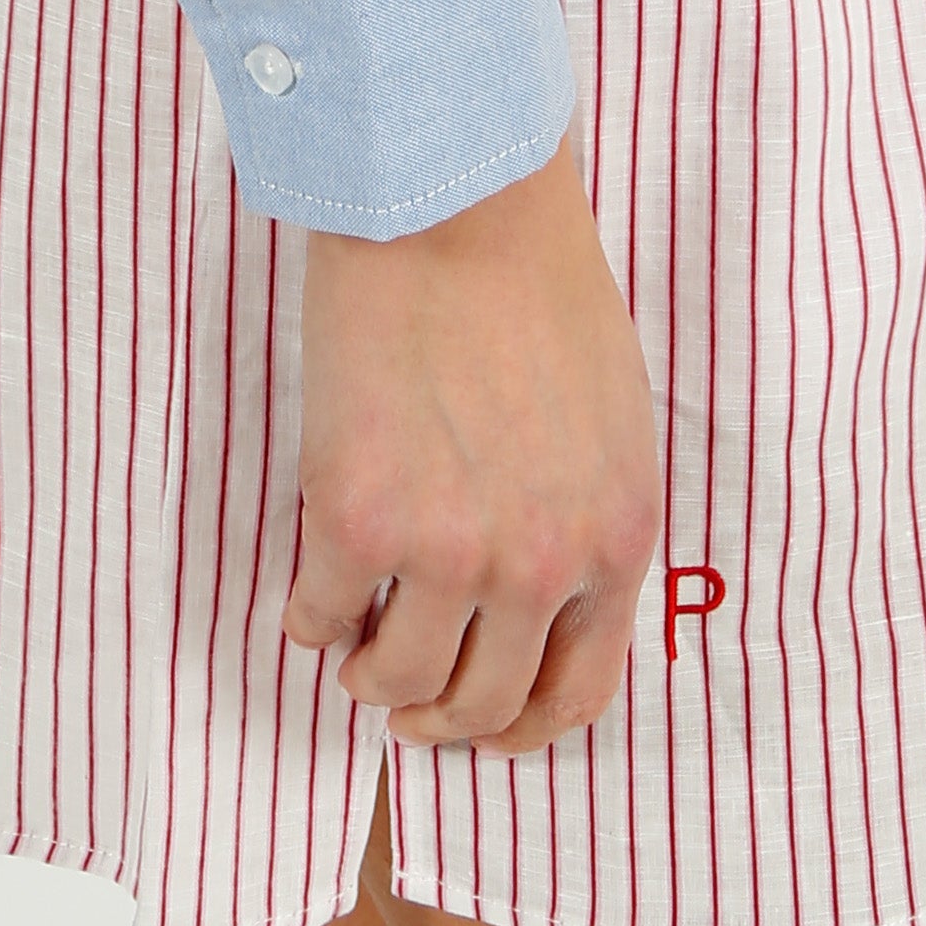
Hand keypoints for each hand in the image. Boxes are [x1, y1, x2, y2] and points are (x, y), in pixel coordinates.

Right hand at [282, 137, 659, 751]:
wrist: (455, 198)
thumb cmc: (535, 282)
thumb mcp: (612, 419)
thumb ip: (586, 520)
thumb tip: (542, 605)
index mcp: (616, 537)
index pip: (578, 695)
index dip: (520, 726)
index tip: (480, 720)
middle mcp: (541, 564)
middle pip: (481, 708)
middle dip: (435, 715)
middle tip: (401, 693)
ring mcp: (446, 551)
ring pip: (397, 683)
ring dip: (369, 675)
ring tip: (354, 642)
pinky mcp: (354, 520)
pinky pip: (320, 619)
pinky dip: (309, 618)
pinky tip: (310, 590)